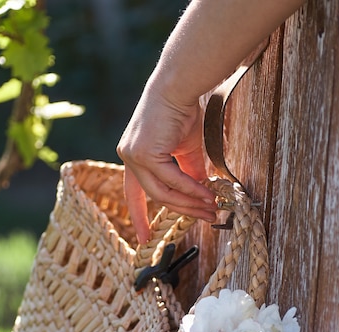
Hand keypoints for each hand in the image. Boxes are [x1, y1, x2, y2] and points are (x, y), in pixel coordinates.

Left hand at [117, 87, 216, 243]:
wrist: (180, 86)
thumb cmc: (183, 111)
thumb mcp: (185, 150)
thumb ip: (188, 174)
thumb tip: (200, 196)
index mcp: (133, 156)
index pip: (133, 193)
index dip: (139, 216)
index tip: (143, 239)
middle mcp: (128, 156)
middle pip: (153, 196)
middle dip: (181, 210)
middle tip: (205, 218)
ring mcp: (132, 155)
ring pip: (161, 192)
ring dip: (189, 202)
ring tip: (210, 208)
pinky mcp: (143, 153)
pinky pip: (171, 180)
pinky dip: (190, 189)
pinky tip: (206, 195)